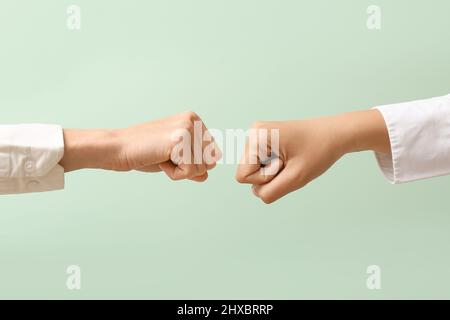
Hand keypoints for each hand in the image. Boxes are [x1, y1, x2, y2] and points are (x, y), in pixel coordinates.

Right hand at [60, 111, 220, 181]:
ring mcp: (188, 129)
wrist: (117, 148)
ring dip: (180, 171)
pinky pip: (190, 172)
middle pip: (209, 161)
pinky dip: (174, 174)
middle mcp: (193, 120)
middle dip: (186, 167)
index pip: (211, 154)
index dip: (190, 161)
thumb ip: (193, 164)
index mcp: (194, 119)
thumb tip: (206, 175)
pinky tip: (159, 159)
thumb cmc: (143, 152)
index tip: (167, 152)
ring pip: (202, 168)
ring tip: (160, 156)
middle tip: (162, 155)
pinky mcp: (181, 141)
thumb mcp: (174, 158)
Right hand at [235, 110, 389, 202]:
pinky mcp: (263, 140)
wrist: (334, 134)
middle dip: (267, 176)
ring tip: (290, 160)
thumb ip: (271, 192)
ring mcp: (257, 136)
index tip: (284, 166)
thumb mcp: (296, 178)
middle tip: (289, 163)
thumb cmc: (318, 151)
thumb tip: (258, 194)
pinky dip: (273, 167)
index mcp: (256, 138)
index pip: (242, 176)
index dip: (264, 179)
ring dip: (271, 172)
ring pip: (252, 170)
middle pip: (245, 173)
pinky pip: (259, 165)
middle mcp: (252, 133)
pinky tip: (288, 158)